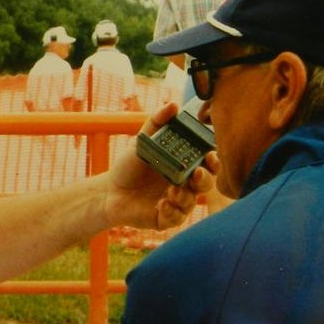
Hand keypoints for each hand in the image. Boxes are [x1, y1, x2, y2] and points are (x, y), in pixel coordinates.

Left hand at [103, 102, 212, 229]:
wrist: (109, 191)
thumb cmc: (129, 166)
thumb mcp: (142, 141)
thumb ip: (157, 123)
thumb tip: (173, 105)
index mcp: (183, 165)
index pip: (207, 163)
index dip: (213, 160)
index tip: (210, 155)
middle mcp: (185, 184)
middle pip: (207, 183)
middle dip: (205, 179)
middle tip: (196, 174)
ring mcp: (177, 202)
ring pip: (192, 202)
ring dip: (185, 196)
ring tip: (170, 191)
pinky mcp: (166, 218)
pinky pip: (177, 218)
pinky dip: (172, 211)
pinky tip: (162, 205)